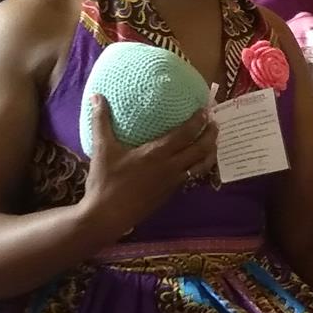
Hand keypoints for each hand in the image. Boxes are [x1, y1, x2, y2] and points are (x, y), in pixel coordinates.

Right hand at [77, 96, 217, 246]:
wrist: (108, 216)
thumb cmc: (106, 182)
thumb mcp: (102, 149)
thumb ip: (101, 121)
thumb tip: (96, 96)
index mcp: (157, 153)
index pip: (185, 134)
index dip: (198, 121)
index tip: (205, 110)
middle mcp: (170, 167)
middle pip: (200, 149)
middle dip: (211, 135)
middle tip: (216, 124)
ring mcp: (172, 183)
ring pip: (200, 166)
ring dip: (210, 153)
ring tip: (214, 143)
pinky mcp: (170, 195)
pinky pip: (192, 178)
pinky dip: (199, 168)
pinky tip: (196, 164)